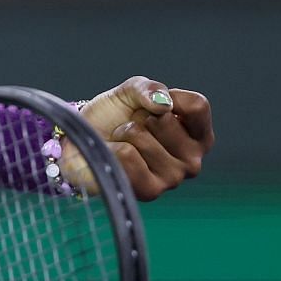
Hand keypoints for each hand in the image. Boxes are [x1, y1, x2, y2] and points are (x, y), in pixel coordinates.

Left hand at [77, 76, 213, 200]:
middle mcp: (192, 161)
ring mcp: (173, 178)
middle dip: (141, 117)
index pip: (197, 106)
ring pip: (142, 137)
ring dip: (124, 133)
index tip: (151, 104)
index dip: (169, 96)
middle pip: (165, 120)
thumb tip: (163, 104)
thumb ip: (150, 88)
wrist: (82, 143)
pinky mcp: (150, 191)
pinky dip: (113, 149)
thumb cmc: (112, 118)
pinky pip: (127, 155)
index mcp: (198, 136)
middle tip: (133, 128)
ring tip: (123, 143)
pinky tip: (115, 158)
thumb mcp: (132, 91)